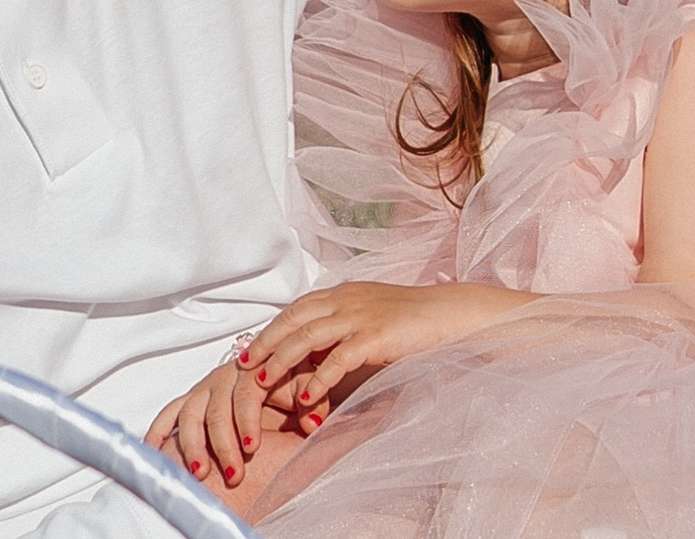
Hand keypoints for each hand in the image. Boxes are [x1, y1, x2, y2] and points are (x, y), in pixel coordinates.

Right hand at [144, 360, 310, 490]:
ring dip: (193, 445)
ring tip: (200, 473)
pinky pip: (170, 414)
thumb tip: (312, 421)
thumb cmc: (293, 380)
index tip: (252, 448)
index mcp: (254, 370)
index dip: (247, 421)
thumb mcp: (306, 385)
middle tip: (233, 473)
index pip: (245, 393)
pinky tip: (153, 450)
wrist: (278, 367)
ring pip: (191, 414)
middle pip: (216, 409)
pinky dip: (159, 430)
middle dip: (223, 444)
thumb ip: (312, 398)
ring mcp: (204, 389)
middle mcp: (225, 378)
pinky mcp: (191, 401)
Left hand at [245, 281, 529, 407]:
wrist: (452, 316)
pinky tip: (305, 400)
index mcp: (341, 295)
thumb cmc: (412, 323)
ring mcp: (360, 316)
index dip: (269, 331)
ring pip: (308, 337)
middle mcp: (345, 300)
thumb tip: (311, 357)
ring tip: (261, 382)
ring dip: (281, 360)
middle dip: (265, 344)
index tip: (247, 352)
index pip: (294, 310)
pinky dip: (318, 379)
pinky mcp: (376, 336)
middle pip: (292, 321)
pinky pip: (339, 358)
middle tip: (242, 368)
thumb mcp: (369, 320)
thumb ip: (341, 332)